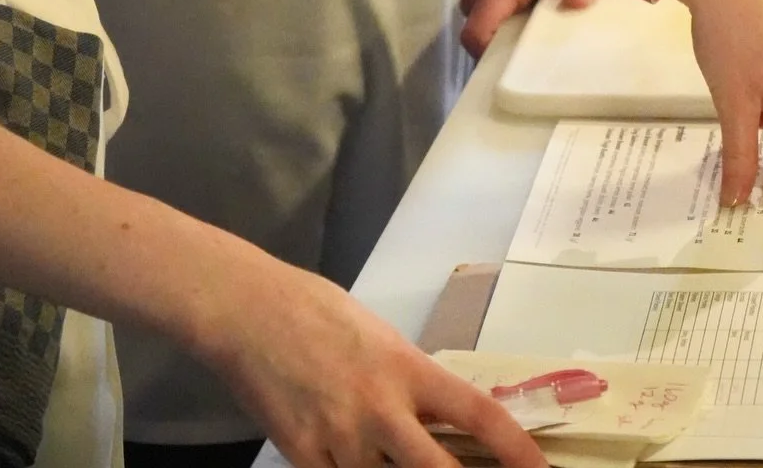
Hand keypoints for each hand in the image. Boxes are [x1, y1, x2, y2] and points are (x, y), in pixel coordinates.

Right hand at [208, 259, 545, 467]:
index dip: (516, 449)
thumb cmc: (315, 310)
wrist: (247, 309)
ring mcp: (341, 438)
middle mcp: (381, 408)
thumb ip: (406, 378)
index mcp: (406, 367)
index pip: (477, 413)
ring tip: (390, 458)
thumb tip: (434, 415)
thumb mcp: (377, 336)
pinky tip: (350, 460)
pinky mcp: (303, 457)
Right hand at [458, 0, 589, 57]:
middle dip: (500, 42)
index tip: (517, 68)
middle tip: (534, 49)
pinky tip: (530, 11)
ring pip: (479, 15)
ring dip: (502, 26)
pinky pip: (483, 3)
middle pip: (476, 28)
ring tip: (535, 27)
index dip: (490, 58)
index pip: (476, 32)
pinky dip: (502, 12)